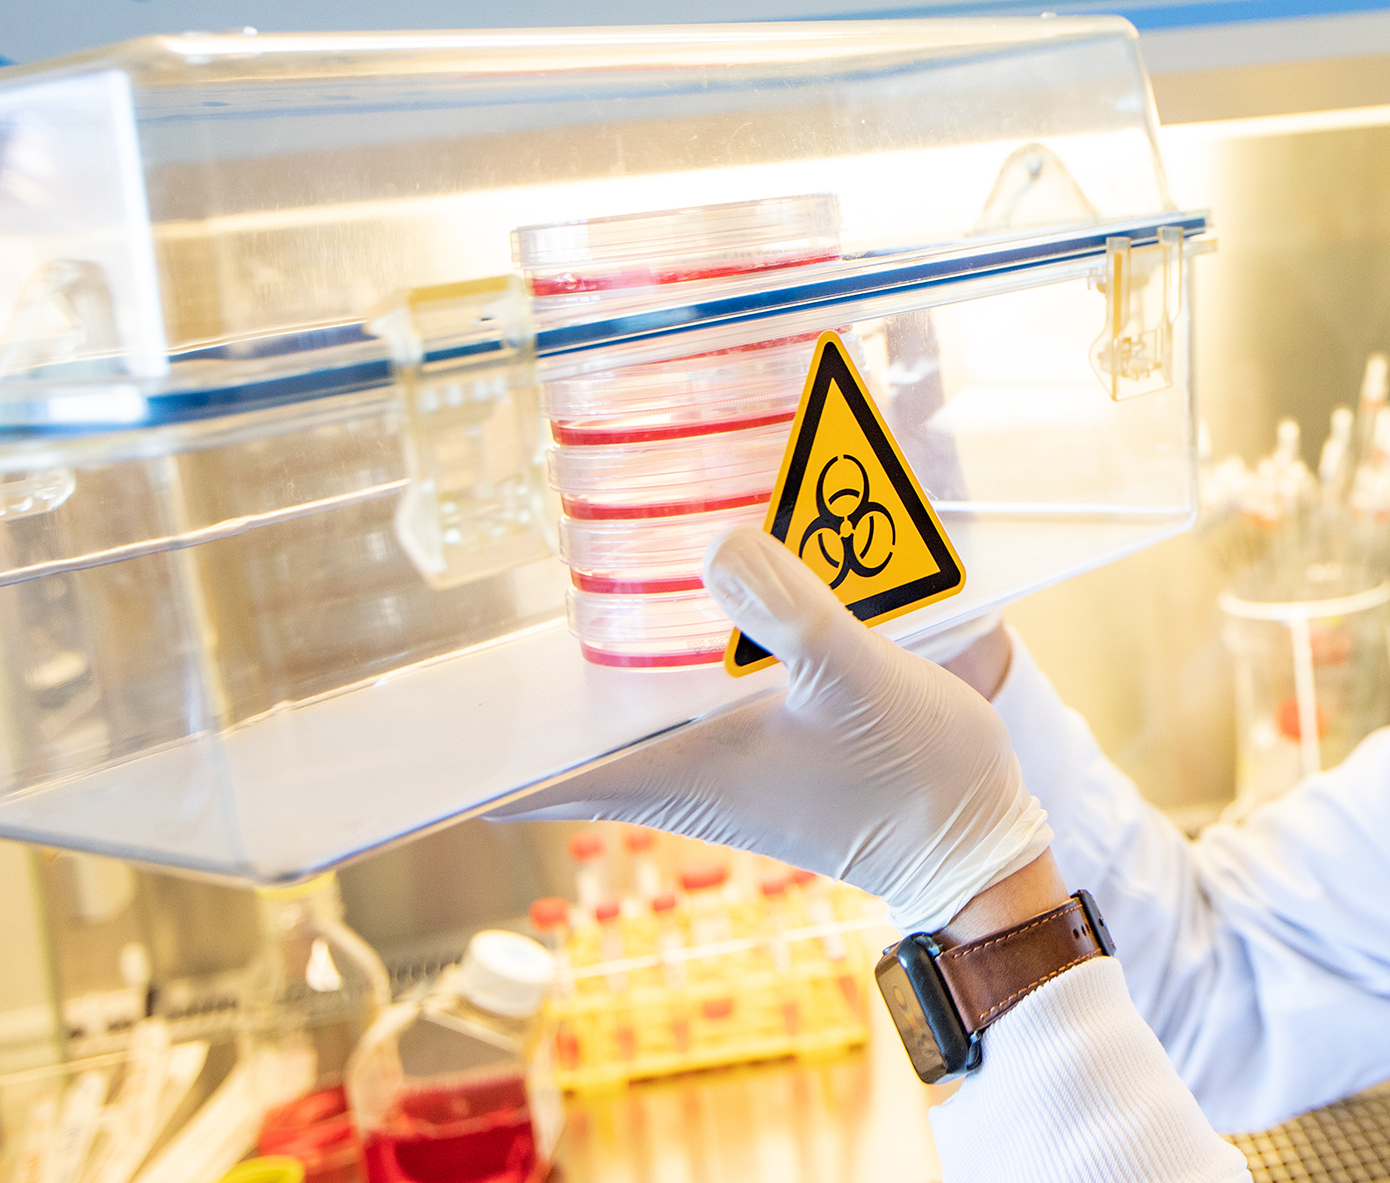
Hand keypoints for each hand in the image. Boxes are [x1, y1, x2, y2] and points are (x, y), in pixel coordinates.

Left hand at [492, 528, 1051, 934]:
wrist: (984, 843)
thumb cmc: (918, 784)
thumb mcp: (859, 683)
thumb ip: (790, 613)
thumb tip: (714, 546)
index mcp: (685, 769)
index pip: (544, 773)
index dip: (469, 757)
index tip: (405, 727)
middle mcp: (689, 769)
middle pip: (579, 723)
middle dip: (536, 667)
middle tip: (479, 594)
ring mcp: (726, 758)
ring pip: (640, 696)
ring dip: (619, 639)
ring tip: (578, 561)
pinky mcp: (767, 740)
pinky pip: (701, 685)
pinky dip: (691, 640)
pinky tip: (709, 582)